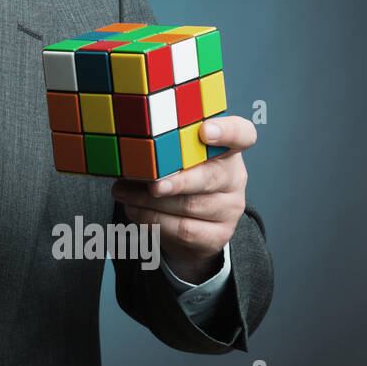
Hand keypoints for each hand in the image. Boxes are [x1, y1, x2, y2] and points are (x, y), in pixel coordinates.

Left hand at [111, 115, 256, 283]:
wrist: (194, 224)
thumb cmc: (180, 178)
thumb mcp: (175, 158)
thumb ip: (163, 150)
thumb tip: (128, 154)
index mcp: (227, 149)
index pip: (242, 134)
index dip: (227, 131)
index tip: (205, 131)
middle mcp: (234, 177)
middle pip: (210, 176)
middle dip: (176, 181)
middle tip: (151, 184)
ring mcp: (230, 207)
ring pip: (191, 205)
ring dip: (151, 202)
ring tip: (124, 195)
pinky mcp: (219, 234)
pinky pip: (184, 230)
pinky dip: (154, 221)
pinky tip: (135, 212)